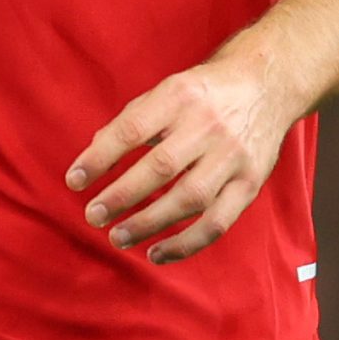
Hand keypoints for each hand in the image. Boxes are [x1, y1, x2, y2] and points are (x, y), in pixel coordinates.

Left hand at [64, 57, 298, 264]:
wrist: (264, 86)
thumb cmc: (203, 95)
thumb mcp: (166, 91)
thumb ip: (131, 121)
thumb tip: (93, 157)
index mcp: (179, 97)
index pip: (133, 129)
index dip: (100, 157)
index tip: (73, 180)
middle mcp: (208, 126)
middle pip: (161, 167)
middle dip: (122, 196)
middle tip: (93, 216)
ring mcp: (233, 157)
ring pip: (190, 199)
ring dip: (149, 224)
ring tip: (117, 237)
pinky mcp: (250, 184)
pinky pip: (217, 222)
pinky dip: (186, 244)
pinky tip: (157, 252)